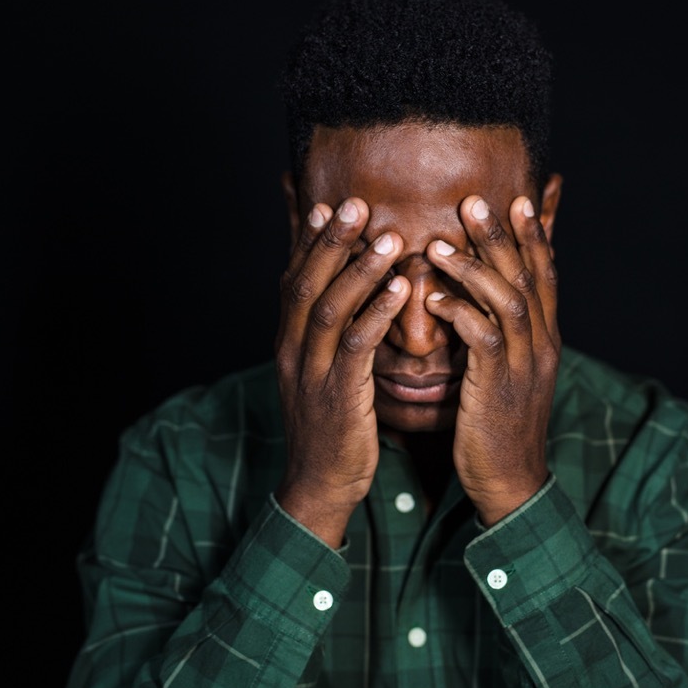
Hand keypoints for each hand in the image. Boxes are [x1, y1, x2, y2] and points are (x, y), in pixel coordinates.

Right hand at [274, 198, 407, 546]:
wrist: (320, 484)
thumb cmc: (331, 426)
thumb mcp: (321, 374)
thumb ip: (330, 336)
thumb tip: (345, 297)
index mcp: (288, 344)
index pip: (293, 281)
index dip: (309, 242)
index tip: (327, 205)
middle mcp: (293, 352)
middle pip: (306, 284)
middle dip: (330, 241)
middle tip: (355, 203)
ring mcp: (312, 374)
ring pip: (330, 309)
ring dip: (359, 269)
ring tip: (387, 236)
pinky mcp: (338, 396)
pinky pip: (357, 346)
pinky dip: (377, 313)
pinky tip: (400, 289)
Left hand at [424, 195, 559, 525]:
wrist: (511, 482)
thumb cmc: (499, 426)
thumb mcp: (509, 374)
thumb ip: (501, 334)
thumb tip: (483, 302)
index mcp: (546, 340)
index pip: (547, 276)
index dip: (535, 236)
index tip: (518, 200)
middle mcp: (542, 346)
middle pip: (529, 278)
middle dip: (503, 237)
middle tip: (476, 201)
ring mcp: (524, 366)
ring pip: (509, 301)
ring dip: (476, 268)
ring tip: (443, 243)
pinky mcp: (498, 387)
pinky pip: (483, 339)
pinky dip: (461, 313)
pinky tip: (434, 298)